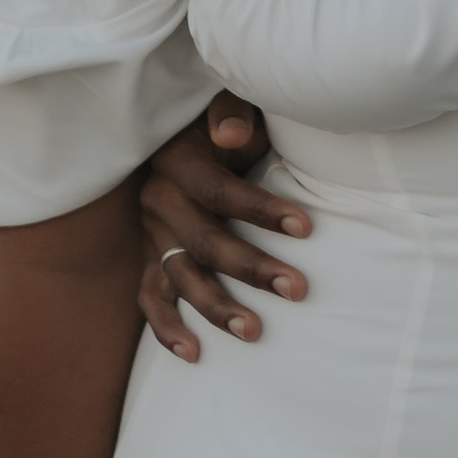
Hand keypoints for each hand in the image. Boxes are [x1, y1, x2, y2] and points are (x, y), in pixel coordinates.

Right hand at [137, 95, 307, 358]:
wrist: (183, 129)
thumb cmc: (224, 120)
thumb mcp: (227, 104)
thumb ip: (231, 112)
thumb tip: (232, 132)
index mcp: (177, 161)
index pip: (219, 192)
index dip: (261, 210)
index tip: (307, 227)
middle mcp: (158, 199)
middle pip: (204, 242)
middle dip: (252, 268)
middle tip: (298, 289)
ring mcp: (151, 232)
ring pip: (179, 277)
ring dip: (216, 307)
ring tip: (254, 332)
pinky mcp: (152, 255)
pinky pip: (150, 297)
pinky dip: (166, 328)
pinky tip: (193, 354)